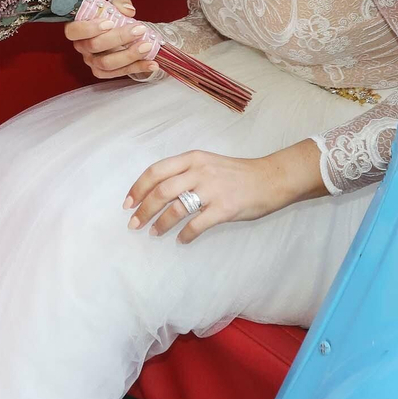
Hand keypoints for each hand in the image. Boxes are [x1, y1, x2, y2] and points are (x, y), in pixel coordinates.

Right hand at [64, 0, 159, 79]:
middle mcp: (81, 47)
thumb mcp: (113, 6)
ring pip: (106, 63)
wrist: (116, 33)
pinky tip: (152, 63)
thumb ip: (119, 4)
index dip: (90, 28)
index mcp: (77, 29)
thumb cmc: (109, 17)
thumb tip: (128, 11)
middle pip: (94, 46)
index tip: (110, 22)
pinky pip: (119, 73)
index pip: (74, 31)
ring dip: (129, 55)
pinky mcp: (103, 72)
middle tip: (139, 30)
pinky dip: (138, 68)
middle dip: (119, 38)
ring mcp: (91, 61)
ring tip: (147, 46)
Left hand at [123, 141, 322, 243]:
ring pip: (176, 209)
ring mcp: (212, 190)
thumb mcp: (207, 163)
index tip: (127, 203)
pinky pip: (197, 224)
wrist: (270, 178)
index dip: (137, 188)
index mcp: (192, 158)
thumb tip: (156, 191)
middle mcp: (199, 171)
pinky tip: (181, 240)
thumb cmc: (236, 173)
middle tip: (134, 224)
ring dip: (160, 224)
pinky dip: (185, 235)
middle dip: (143, 209)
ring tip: (153, 233)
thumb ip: (184, 172)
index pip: (155, 171)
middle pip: (161, 191)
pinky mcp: (225, 208)